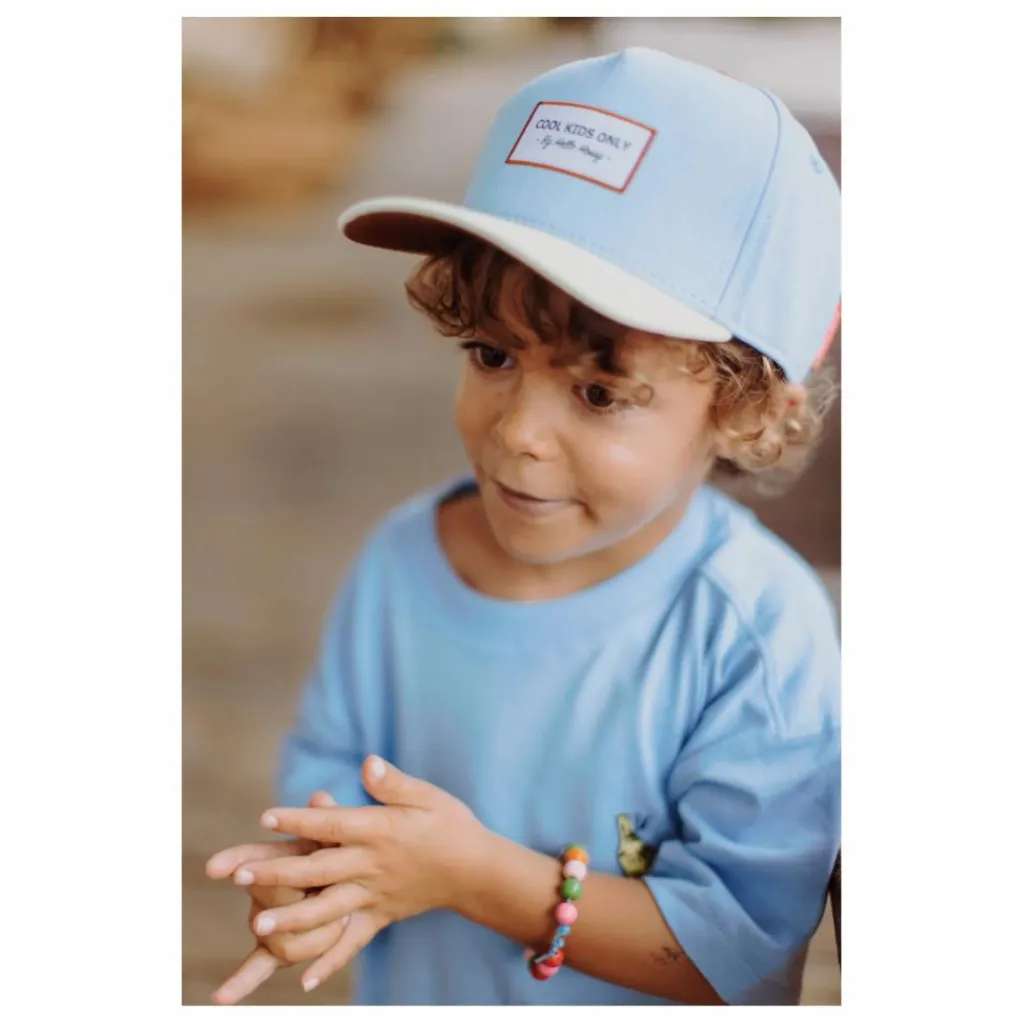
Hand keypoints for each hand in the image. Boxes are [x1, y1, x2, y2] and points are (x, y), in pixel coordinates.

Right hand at [205, 791, 346, 1003]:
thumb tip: (321, 798)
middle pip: (268, 901)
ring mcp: (268, 921)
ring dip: (313, 938)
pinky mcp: (278, 947)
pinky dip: (240, 982)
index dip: (235, 860)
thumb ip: (332, 818)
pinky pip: (258, 966)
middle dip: (295, 903)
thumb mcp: (344, 830)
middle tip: (329, 901)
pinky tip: (221, 997)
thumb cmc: (346, 847)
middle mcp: (266, 890)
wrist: (359, 875)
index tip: (214, 868)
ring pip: (280, 938)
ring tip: (340, 926)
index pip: (253, 857)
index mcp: (282, 858)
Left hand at [234, 755, 486, 990]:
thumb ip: (394, 783)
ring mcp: (374, 895)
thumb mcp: (427, 795)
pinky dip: (329, 960)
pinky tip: (303, 979)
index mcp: (379, 830)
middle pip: (319, 869)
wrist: (477, 871)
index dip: (300, 820)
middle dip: (279, 873)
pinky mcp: (380, 917)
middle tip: (240, 876)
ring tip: (258, 930)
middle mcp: (372, 865)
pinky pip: (353, 942)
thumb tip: (368, 763)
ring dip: (292, 919)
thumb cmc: (449, 824)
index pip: (333, 825)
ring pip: (328, 910)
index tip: (266, 817)